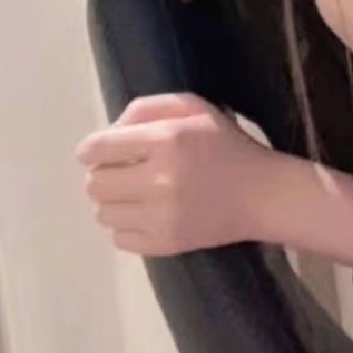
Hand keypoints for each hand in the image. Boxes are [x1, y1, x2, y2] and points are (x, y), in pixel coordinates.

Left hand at [76, 92, 272, 256]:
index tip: (96, 152)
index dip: (90, 149)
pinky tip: (144, 214)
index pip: (99, 148)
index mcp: (166, 141)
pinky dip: (124, 226)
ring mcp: (161, 217)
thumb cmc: (227, 146)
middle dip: (101, 174)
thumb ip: (148, 107)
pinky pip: (118, 239)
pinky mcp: (165, 244)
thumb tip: (111, 130)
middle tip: (121, 172)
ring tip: (134, 194)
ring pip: (102, 212)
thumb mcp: (195, 108)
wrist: (262, 197)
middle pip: (95, 183)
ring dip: (112, 201)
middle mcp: (160, 180)